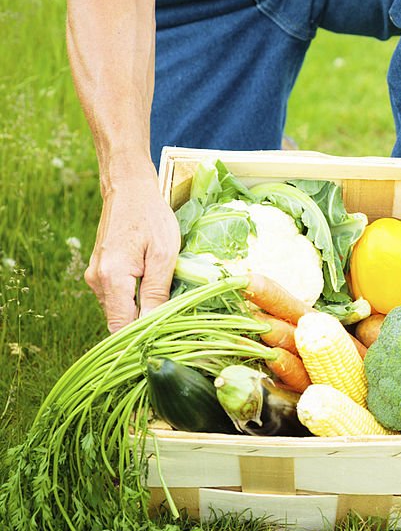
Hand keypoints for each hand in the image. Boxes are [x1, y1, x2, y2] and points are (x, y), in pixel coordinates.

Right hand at [85, 175, 180, 331]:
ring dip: (140, 311)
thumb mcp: (163, 255)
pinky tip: (153, 288)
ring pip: (119, 310)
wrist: (130, 191)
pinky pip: (117, 296)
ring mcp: (95, 277)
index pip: (121, 327)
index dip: (142, 337)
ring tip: (167, 301)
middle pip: (119, 320)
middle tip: (173, 323)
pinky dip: (134, 299)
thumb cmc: (151, 218)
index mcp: (111, 278)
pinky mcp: (100, 272)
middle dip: (144, 325)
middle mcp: (97, 281)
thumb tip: (153, 325)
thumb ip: (156, 292)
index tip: (165, 339)